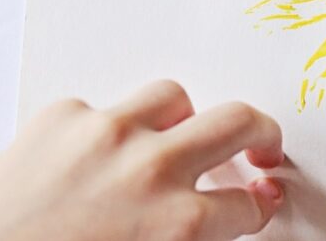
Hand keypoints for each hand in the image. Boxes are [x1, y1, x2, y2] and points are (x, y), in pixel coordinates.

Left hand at [0, 81, 284, 240]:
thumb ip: (186, 240)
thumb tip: (208, 223)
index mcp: (178, 224)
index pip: (247, 205)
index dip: (259, 204)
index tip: (261, 197)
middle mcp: (154, 169)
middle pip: (238, 123)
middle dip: (261, 132)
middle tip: (260, 143)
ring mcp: (109, 134)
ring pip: (173, 98)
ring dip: (182, 118)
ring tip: (174, 135)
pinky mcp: (65, 116)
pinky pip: (101, 110)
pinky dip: (104, 130)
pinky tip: (89, 156)